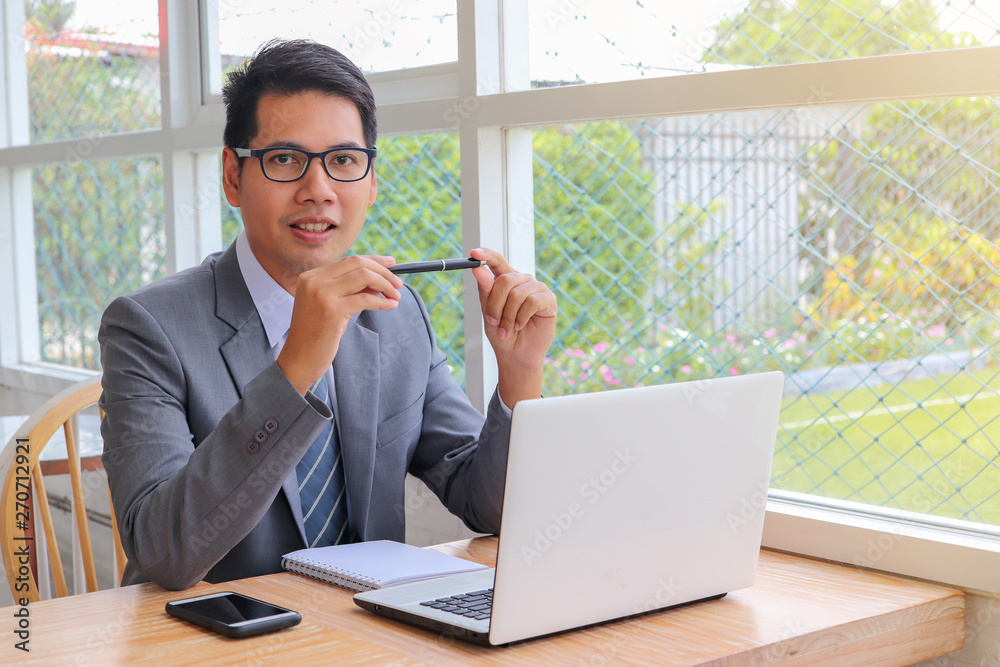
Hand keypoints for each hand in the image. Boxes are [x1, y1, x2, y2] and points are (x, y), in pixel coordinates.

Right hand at [278, 255, 401, 394]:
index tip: (391, 263)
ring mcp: (321, 294)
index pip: (348, 260)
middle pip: (357, 263)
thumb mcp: (333, 306)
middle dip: (383, 271)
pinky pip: (365, 299)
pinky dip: (382, 302)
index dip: (373, 260)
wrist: (299, 359)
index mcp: (311, 276)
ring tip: (396, 296)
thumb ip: (351, 291)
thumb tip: (380, 280)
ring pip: (364, 276)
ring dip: (386, 285)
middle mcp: (314, 280)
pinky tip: (391, 306)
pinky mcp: (332, 310)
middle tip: (398, 283)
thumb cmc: (318, 334)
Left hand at [470, 248, 556, 406]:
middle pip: (505, 280)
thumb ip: (486, 291)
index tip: (474, 253)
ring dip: (508, 315)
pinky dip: (521, 317)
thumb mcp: (488, 312)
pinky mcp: (549, 300)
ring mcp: (537, 289)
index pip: (497, 261)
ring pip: (517, 293)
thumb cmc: (502, 333)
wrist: (516, 355)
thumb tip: (478, 270)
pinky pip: (532, 302)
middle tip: (493, 321)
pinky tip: (520, 326)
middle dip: (495, 304)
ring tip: (507, 329)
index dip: (487, 255)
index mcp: (507, 280)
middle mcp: (523, 280)